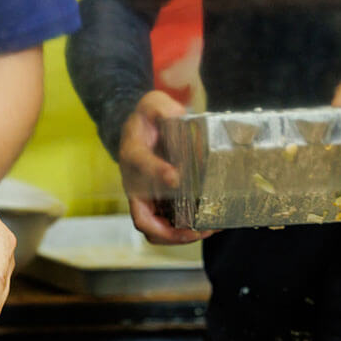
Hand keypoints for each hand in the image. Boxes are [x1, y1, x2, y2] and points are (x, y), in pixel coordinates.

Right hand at [119, 90, 211, 244]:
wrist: (137, 129)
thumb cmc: (148, 118)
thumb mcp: (152, 104)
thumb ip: (163, 108)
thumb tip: (178, 115)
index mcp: (133, 156)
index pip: (140, 165)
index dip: (157, 173)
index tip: (175, 177)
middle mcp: (135, 184)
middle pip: (143, 218)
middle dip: (168, 230)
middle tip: (196, 229)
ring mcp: (144, 197)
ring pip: (153, 229)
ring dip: (178, 236)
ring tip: (206, 231)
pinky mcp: (155, 201)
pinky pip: (165, 224)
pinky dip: (183, 231)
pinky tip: (208, 226)